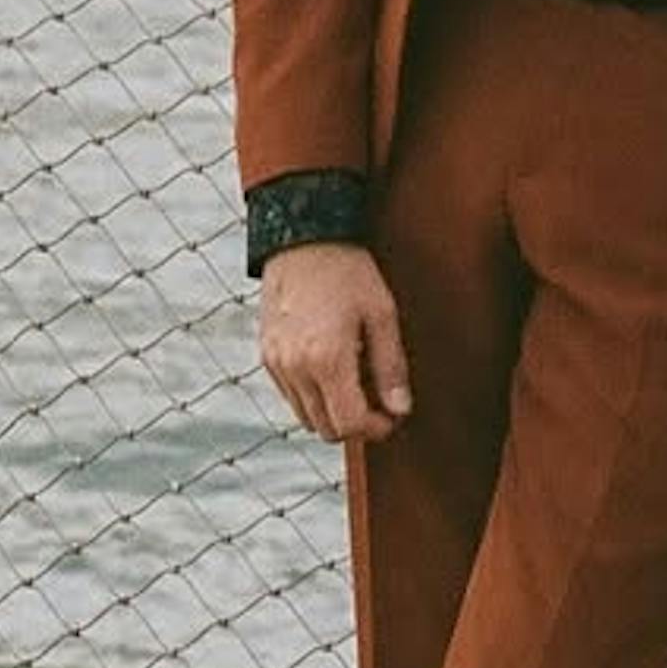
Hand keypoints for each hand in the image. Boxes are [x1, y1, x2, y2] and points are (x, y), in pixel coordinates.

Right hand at [259, 242, 411, 442]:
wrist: (303, 238)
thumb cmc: (348, 271)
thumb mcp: (381, 314)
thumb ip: (391, 367)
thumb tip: (400, 409)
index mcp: (327, 359)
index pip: (349, 424)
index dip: (376, 429)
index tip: (392, 417)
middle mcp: (296, 367)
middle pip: (326, 429)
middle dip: (356, 425)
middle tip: (378, 405)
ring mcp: (276, 363)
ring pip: (306, 417)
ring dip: (332, 413)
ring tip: (355, 385)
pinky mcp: (266, 355)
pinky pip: (290, 396)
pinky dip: (312, 396)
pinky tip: (331, 371)